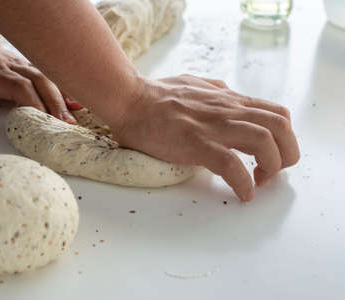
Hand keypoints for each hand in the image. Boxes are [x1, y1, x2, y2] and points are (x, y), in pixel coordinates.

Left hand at [0, 30, 81, 122]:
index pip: (17, 85)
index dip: (32, 102)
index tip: (43, 122)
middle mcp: (10, 66)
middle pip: (39, 82)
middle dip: (54, 104)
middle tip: (66, 126)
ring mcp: (21, 66)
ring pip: (47, 79)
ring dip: (62, 98)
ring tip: (74, 119)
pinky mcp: (27, 69)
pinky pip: (49, 77)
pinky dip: (64, 90)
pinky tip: (77, 103)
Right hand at [112, 75, 299, 200]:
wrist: (129, 99)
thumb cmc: (156, 94)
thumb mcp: (195, 83)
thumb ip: (215, 90)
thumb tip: (227, 94)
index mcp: (228, 100)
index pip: (277, 114)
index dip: (284, 139)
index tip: (271, 156)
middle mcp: (227, 110)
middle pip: (280, 126)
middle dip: (287, 154)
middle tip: (271, 173)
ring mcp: (212, 126)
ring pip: (264, 141)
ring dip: (271, 167)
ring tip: (258, 182)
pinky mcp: (195, 142)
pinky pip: (231, 164)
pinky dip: (243, 183)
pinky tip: (242, 194)